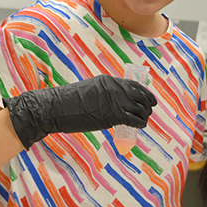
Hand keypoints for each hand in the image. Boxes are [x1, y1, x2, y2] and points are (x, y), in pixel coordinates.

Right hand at [4, 74, 156, 148]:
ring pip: (140, 108)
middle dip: (148, 104)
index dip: (145, 93)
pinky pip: (134, 119)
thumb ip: (103, 94)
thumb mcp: (88, 91)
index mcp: (108, 81)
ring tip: (143, 120)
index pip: (134, 85)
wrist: (57, 108)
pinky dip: (140, 123)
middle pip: (141, 96)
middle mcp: (114, 89)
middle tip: (147, 112)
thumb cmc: (68, 102)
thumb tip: (114, 103)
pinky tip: (139, 126)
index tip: (149, 100)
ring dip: (144, 115)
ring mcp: (115, 101)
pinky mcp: (113, 115)